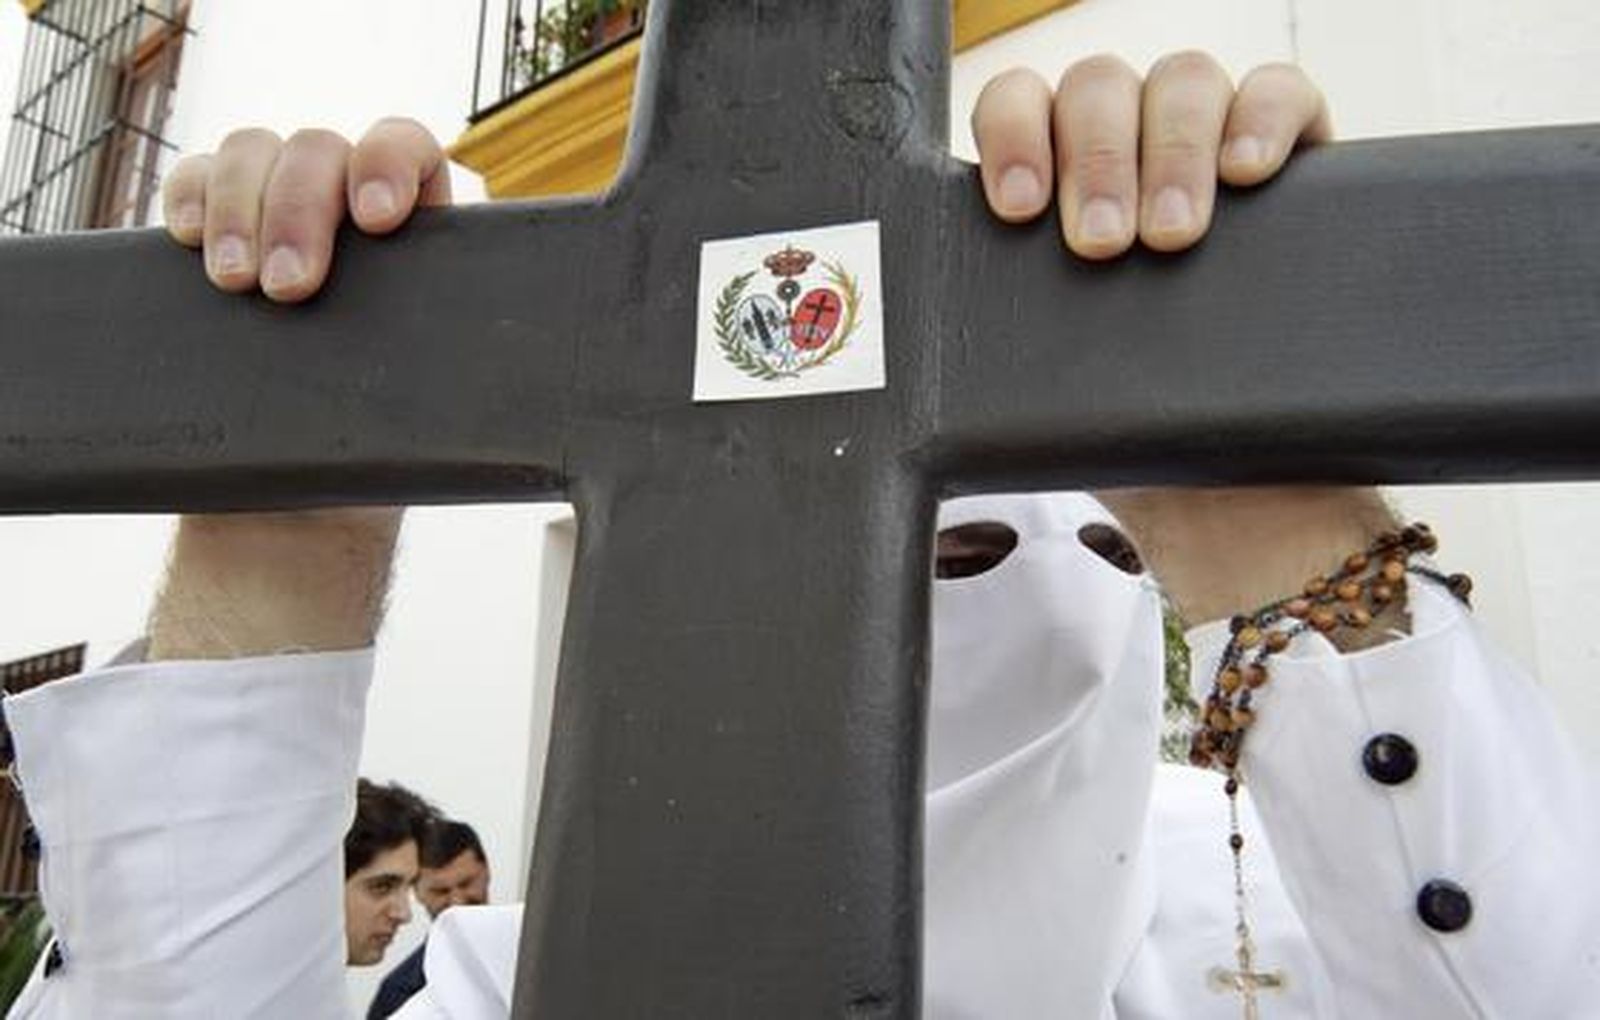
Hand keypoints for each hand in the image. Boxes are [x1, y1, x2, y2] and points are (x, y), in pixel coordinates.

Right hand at [150, 119, 448, 656]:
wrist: (310, 506)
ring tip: (235, 285)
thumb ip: (444, 355)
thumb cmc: (383, 453)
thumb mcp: (431, 404)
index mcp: (417, 232)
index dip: (389, 160)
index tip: (377, 218)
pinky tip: (187, 240)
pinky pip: (196, 180)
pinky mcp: (217, 237)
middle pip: (320, 150)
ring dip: (239, 206)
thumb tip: (478, 352)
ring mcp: (278, 214)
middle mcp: (346, 208)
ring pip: (254, 153)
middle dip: (298, 209)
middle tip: (288, 292)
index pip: (408, 148)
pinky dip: (189, 196)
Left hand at [968, 55, 1393, 627]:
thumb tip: (925, 348)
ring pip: (1183, 80)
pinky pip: (1284, 93)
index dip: (1013, 135)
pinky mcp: (1294, 158)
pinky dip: (1265, 117)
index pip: (1018, 104)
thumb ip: (1006, 328)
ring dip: (1171, 149)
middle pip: (1098, 88)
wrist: (1226, 493)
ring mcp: (1209, 144)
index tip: (1017, 208)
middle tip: (1099, 246)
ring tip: (1170, 238)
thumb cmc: (1125, 424)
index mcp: (1054, 183)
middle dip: (1095, 160)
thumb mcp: (1046, 375)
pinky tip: (1247, 173)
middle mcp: (1127, 148)